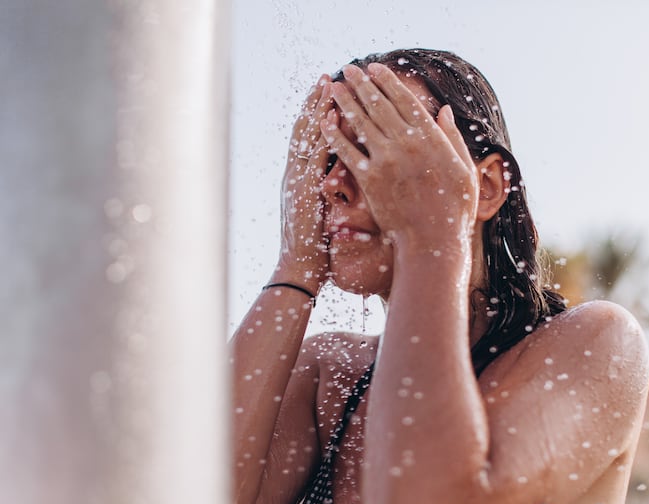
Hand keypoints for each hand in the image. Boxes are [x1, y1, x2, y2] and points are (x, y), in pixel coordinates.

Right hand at [278, 75, 332, 291]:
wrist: (300, 269)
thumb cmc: (317, 248)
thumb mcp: (323, 214)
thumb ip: (329, 193)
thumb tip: (342, 181)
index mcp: (300, 179)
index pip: (308, 140)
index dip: (317, 115)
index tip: (329, 93)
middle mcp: (295, 174)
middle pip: (304, 130)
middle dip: (315, 102)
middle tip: (328, 77)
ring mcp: (296, 179)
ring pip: (306, 136)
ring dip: (317, 109)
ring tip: (329, 84)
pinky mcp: (302, 189)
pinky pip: (312, 155)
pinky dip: (321, 133)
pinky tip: (332, 115)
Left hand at [320, 63, 478, 250]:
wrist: (433, 241)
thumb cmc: (454, 208)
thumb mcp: (464, 168)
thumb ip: (452, 137)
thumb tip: (443, 110)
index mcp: (431, 138)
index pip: (405, 100)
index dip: (388, 81)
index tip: (376, 68)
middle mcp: (406, 144)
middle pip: (378, 105)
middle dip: (361, 84)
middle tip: (348, 70)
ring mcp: (386, 161)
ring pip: (360, 123)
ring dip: (344, 102)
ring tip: (333, 87)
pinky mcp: (370, 180)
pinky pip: (348, 151)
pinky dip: (335, 135)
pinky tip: (325, 121)